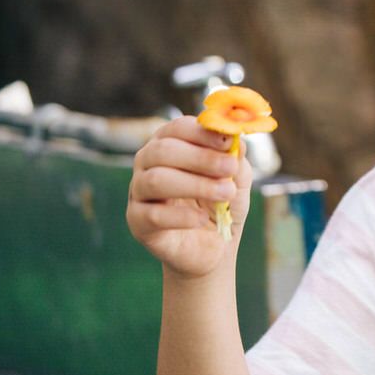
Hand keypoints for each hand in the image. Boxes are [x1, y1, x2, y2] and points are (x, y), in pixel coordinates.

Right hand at [127, 116, 252, 278]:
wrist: (213, 247)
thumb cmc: (222, 203)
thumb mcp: (237, 177)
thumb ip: (235, 156)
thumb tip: (235, 134)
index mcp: (171, 143)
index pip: (177, 127)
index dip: (202, 133)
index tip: (228, 142)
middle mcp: (148, 162)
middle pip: (163, 150)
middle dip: (201, 158)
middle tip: (230, 168)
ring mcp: (138, 191)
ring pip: (155, 180)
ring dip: (195, 185)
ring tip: (225, 193)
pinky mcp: (137, 221)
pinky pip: (153, 215)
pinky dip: (181, 216)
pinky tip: (201, 219)